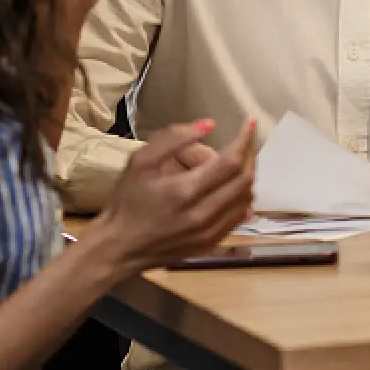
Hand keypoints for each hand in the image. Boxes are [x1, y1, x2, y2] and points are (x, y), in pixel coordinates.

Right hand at [95, 118, 257, 272]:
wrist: (119, 247)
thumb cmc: (127, 201)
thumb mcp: (140, 162)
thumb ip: (173, 138)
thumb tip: (209, 124)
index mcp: (185, 191)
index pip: (230, 162)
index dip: (244, 140)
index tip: (250, 123)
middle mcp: (203, 214)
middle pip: (244, 180)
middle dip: (249, 155)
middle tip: (244, 141)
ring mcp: (210, 232)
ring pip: (246, 199)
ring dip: (247, 176)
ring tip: (239, 161)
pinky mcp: (211, 243)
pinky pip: (238, 217)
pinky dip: (242, 198)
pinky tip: (233, 186)